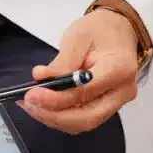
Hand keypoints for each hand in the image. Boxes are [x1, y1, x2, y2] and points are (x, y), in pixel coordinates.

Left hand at [20, 9, 139, 134]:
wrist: (118, 29)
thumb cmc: (100, 29)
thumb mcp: (78, 37)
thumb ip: (61, 62)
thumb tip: (41, 80)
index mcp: (119, 69)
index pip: (85, 92)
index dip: (56, 98)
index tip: (32, 94)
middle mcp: (122, 91)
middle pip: (87, 117)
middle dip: (54, 115)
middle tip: (29, 103)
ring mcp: (117, 101)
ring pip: (84, 122)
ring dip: (54, 118)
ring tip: (31, 104)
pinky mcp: (107, 106)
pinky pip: (83, 117)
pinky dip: (61, 115)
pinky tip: (43, 105)